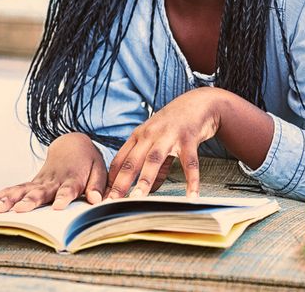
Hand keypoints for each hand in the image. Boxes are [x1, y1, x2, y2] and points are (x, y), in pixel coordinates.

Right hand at [0, 133, 105, 212]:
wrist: (72, 145)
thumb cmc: (88, 161)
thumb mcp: (99, 170)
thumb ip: (97, 186)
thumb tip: (97, 200)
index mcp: (73, 178)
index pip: (69, 188)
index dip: (64, 197)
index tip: (59, 206)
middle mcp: (53, 180)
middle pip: (40, 191)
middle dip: (30, 201)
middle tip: (20, 210)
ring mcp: (40, 181)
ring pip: (22, 190)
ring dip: (9, 199)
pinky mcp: (31, 183)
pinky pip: (14, 188)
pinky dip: (1, 195)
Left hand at [102, 87, 225, 198]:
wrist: (199, 102)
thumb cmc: (176, 124)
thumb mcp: (159, 141)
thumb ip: (156, 166)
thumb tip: (150, 190)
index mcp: (139, 136)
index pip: (120, 160)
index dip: (112, 179)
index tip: (106, 197)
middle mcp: (150, 134)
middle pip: (132, 161)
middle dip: (121, 183)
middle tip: (112, 202)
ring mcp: (169, 135)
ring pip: (153, 160)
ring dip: (144, 180)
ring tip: (138, 199)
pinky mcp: (188, 138)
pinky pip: (189, 163)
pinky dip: (191, 181)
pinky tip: (191, 197)